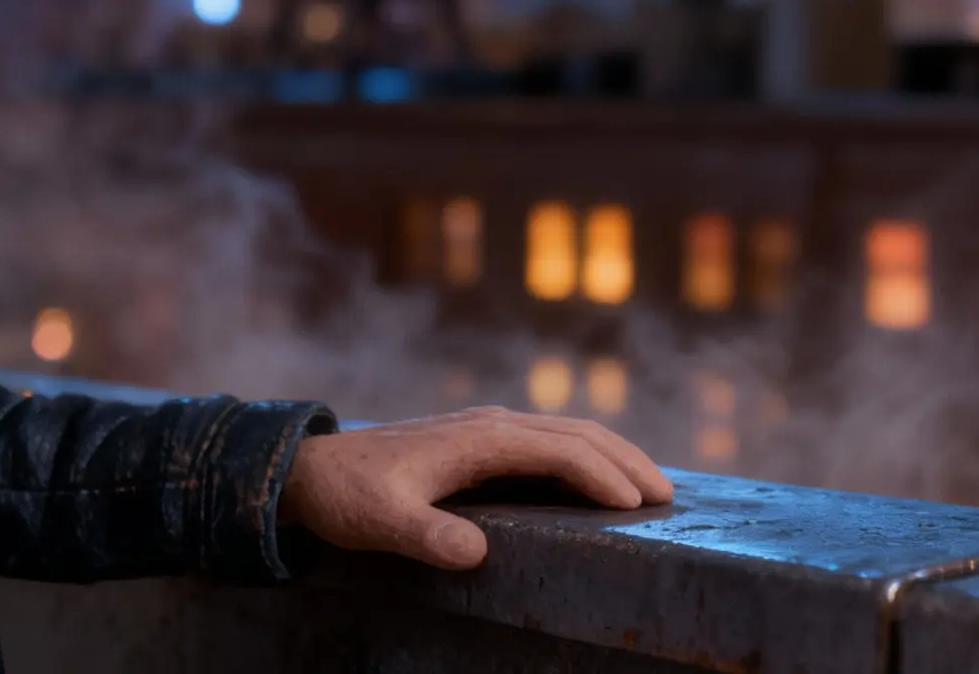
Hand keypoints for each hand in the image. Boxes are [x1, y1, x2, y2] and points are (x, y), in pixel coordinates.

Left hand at [277, 406, 674, 569]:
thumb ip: (426, 536)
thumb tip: (475, 553)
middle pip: (575, 433)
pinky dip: (586, 454)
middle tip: (666, 496)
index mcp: (478, 438)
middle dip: (625, 460)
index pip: (557, 450)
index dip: (599, 474)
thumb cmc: (348, 495)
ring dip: (612, 453)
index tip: (634, 504)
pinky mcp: (482, 440)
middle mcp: (491, 424)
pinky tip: (599, 477)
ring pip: (566, 432)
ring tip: (651, 486)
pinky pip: (549, 441)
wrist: (311, 469)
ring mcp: (488, 428)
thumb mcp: (381, 521)